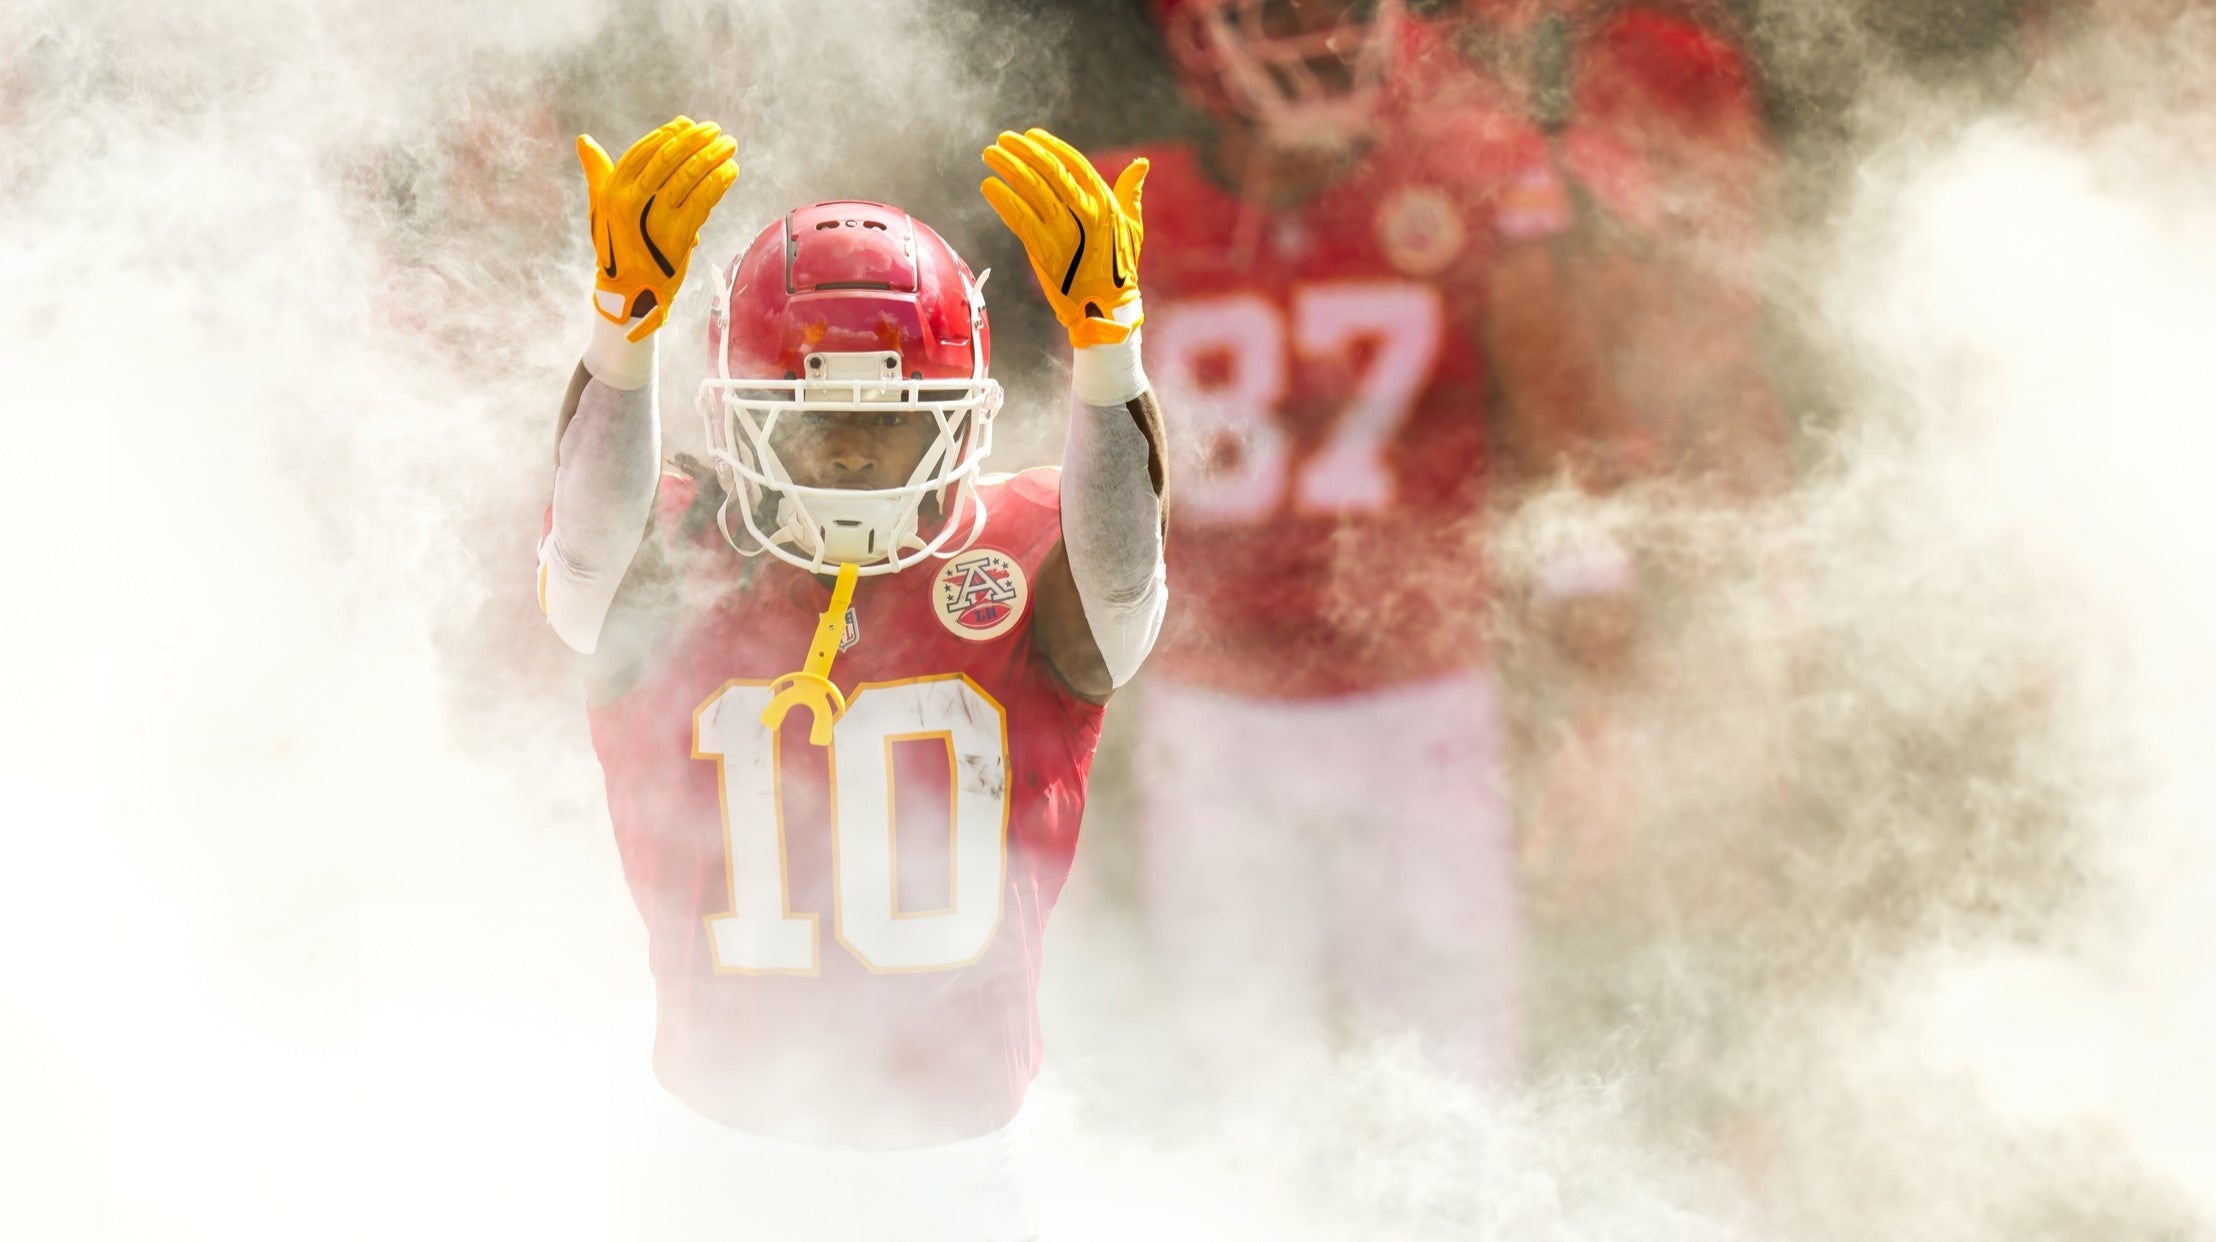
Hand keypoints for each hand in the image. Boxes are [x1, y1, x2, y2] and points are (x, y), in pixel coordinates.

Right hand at [577, 117, 737, 341]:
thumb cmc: (617, 244)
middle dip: (696, 139)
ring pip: (689, 176)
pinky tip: (731, 171)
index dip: (669, 134)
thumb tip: (585, 139)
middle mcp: (630, 201)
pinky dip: (720, 182)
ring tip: (729, 146)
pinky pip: (703, 200)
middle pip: (668, 158)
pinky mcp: (678, 235)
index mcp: (613, 190)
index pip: (644, 150)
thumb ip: (598, 171)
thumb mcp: (600, 207)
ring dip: (713, 156)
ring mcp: (654, 218)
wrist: (629, 290)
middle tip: (715, 130)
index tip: (689, 124)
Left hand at [980, 128, 1146, 347]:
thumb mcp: (1132, 227)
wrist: (1106, 309)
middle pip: (1049, 170)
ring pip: (1031, 189)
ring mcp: (1064, 231)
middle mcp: (1085, 212)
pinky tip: (989, 186)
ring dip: (1007, 167)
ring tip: (990, 154)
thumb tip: (1141, 164)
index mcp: (1105, 203)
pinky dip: (1002, 199)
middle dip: (1023, 150)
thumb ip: (1131, 193)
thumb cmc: (1120, 268)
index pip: (1073, 163)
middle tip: (1003, 139)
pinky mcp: (1045, 250)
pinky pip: (1019, 217)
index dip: (1050, 146)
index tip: (1031, 135)